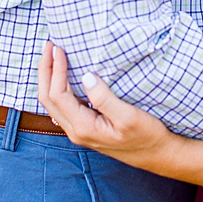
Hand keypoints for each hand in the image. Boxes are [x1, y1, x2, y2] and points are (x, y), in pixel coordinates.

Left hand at [39, 42, 174, 171]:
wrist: (157, 155)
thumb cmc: (147, 136)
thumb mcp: (129, 117)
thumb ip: (105, 98)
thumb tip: (86, 77)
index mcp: (83, 127)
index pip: (58, 95)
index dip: (56, 70)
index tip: (59, 49)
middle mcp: (76, 131)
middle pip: (47, 99)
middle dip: (45, 71)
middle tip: (49, 46)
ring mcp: (79, 130)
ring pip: (53, 103)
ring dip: (49, 78)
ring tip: (52, 57)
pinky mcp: (86, 127)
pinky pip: (63, 106)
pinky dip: (58, 87)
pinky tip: (64, 76)